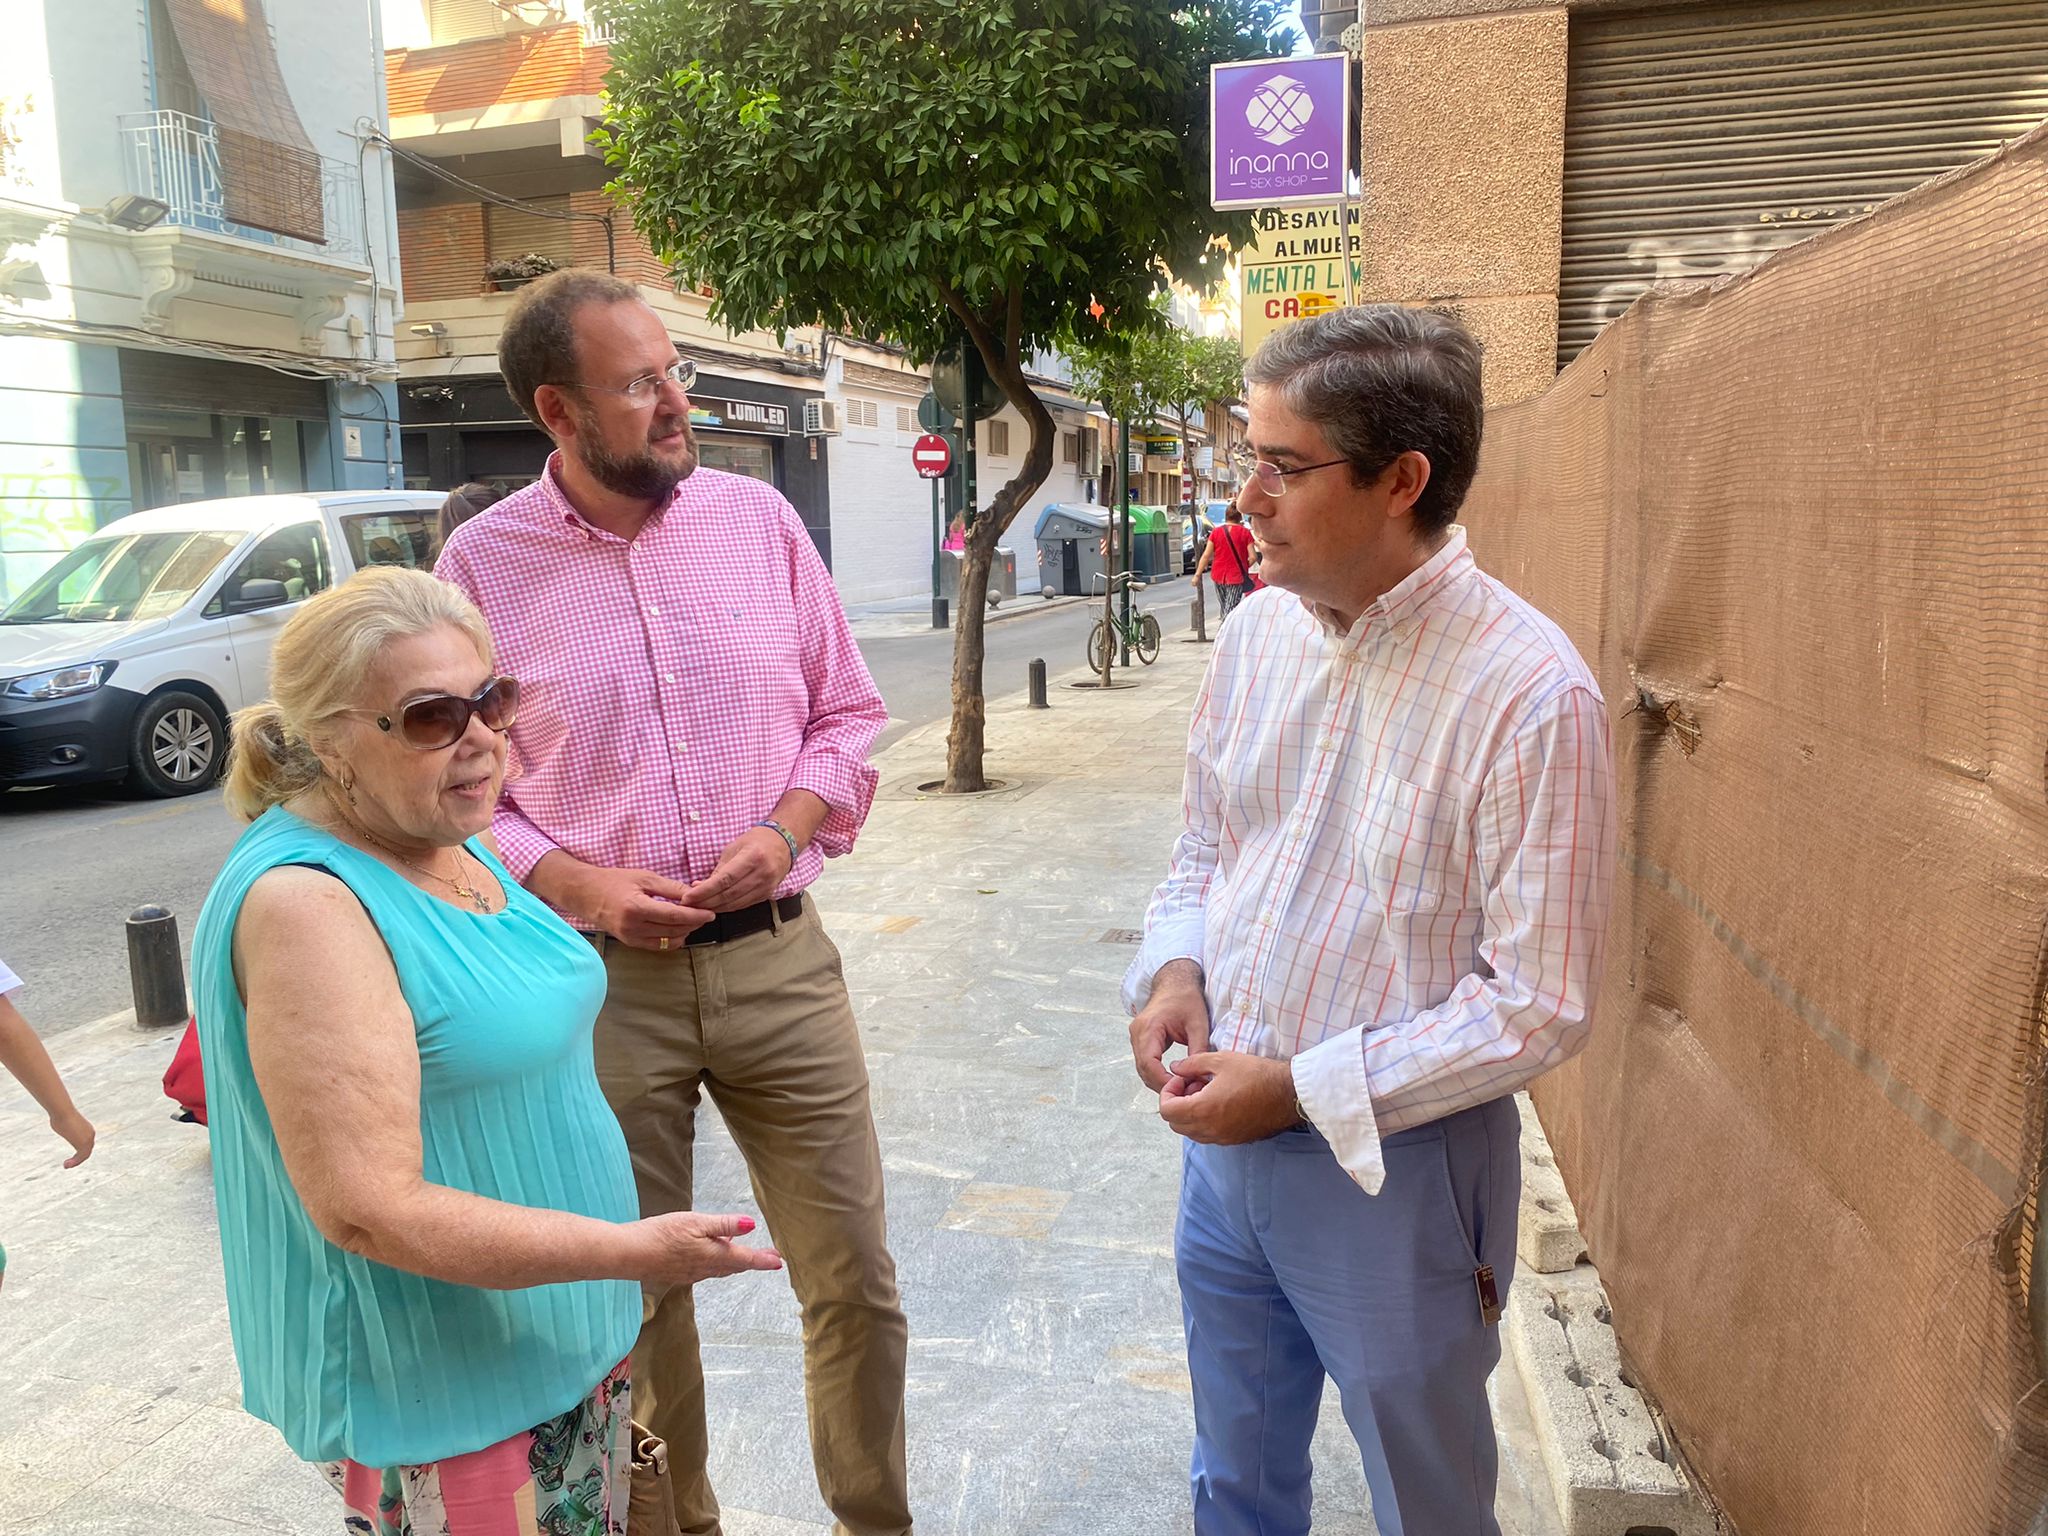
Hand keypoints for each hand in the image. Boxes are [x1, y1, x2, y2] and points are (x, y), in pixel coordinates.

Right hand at [51, 1109, 93, 1167]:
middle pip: (87, 1150)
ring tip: (66, 1166)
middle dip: (78, 1159)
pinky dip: (75, 1162)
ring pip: (85, 1155)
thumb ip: (64, 1127)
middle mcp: (90, 1134)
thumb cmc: (60, 1114)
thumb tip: (59, 1122)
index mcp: (88, 1129)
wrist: (63, 1111)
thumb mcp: (63, 1122)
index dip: (80, 1152)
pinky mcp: (83, 1143)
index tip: (71, 1157)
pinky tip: (66, 1165)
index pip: (87, 1144)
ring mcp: (88, 1139)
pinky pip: (81, 1157)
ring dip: (76, 1162)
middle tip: (67, 1164)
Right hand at [570, 865, 713, 950]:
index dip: (696, 915)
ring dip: (685, 931)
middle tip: (706, 913)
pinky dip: (672, 939)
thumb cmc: (614, 881)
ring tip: (694, 918)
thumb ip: (670, 888)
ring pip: (669, 940)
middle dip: (694, 923)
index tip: (711, 912)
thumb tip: (695, 894)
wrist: (586, 894)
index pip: (675, 916)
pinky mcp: (630, 943)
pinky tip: (679, 928)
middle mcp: (633, 927)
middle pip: (674, 930)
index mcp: (637, 908)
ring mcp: (631, 938)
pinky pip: (658, 946)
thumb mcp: (644, 878)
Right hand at [631, 1212, 782, 1285]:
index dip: (764, 1259)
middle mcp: (705, 1269)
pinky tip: (711, 1257)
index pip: (746, 1259)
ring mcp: (690, 1274)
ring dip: (735, 1263)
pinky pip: (704, 1271)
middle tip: (769, 1258)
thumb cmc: (660, 1234)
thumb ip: (724, 1225)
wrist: (628, 1254)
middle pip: (735, 1266)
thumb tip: (751, 1226)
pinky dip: (715, 1264)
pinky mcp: (677, 1274)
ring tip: (745, 1256)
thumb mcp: (696, 1222)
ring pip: (720, 1269)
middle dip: (753, 1261)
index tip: (779, 1261)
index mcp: (713, 1256)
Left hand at [680, 828, 793, 913]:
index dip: (704, 891)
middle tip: (688, 905)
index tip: (688, 897)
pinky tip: (715, 906)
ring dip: (714, 907)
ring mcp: (766, 887)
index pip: (724, 880)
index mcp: (753, 857)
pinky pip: (743, 905)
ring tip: (698, 907)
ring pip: (735, 904)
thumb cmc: (757, 841)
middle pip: (729, 895)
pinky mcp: (766, 895)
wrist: (783, 844)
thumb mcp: (735, 847)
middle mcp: (761, 874)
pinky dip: (726, 907)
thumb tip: (699, 887)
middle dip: (706, 902)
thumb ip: (719, 868)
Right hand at [1128, 959, 1209, 1091]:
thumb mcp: (1198, 1024)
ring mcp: (1136, 1037)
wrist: (1175, 983)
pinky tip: (1173, 1078)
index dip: (1163, 1080)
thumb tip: (1199, 1076)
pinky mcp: (1141, 1040)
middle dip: (1162, 1084)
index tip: (1181, 1089)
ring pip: (1143, 1069)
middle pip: (1143, 1069)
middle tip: (1183, 1094)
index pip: (1149, 1063)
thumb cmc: (1186, 999)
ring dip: (1159, 1080)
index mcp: (1149, 1028)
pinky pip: (1145, 1063)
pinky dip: (1157, 1073)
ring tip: (1181, 1087)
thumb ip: (1198, 1050)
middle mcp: (1137, 1034)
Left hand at [1157, 1051, 1298, 1144]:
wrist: (1288, 1093)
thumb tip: (1176, 1068)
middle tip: (1192, 1084)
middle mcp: (1210, 1129)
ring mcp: (1222, 1138)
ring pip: (1191, 1132)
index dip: (1168, 1092)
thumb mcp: (1220, 1060)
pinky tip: (1218, 1102)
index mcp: (1203, 1109)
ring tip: (1206, 1092)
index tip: (1182, 1079)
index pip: (1167, 1110)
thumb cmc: (1256, 1074)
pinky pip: (1207, 1135)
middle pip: (1175, 1124)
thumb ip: (1192, 1064)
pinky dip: (1204, 1121)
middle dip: (1177, 1103)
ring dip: (1190, 1114)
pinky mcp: (1233, 1140)